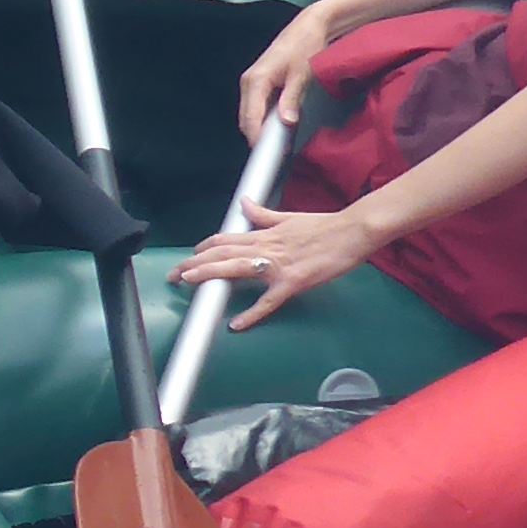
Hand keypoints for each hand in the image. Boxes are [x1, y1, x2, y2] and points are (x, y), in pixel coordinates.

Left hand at [168, 199, 379, 326]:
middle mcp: (265, 248)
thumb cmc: (325, 225)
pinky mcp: (293, 282)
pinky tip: (236, 324)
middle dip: (194, 263)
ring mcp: (277, 266)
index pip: (224, 240)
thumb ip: (263, 214)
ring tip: (188, 283)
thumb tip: (244, 203)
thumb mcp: (289, 216)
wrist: (353, 231)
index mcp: (264, 235)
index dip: (203, 248)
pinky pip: (268, 301)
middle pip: (221, 254)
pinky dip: (252, 314)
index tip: (188, 256)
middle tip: (173, 275)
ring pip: (235, 269)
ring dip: (209, 275)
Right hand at [236, 2, 337, 144]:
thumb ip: (291, 99)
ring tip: (279, 142)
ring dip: (261, 128)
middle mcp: (248, 82)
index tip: (268, 154)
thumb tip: (286, 123)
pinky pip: (256, 106)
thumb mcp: (302, 74)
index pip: (250, 117)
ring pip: (250, 113)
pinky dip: (264, 118)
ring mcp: (252, 82)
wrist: (309, 26)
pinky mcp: (259, 82)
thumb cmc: (306, 47)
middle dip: (257, 136)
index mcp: (256, 81)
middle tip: (276, 153)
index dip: (257, 137)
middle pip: (246, 118)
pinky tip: (278, 125)